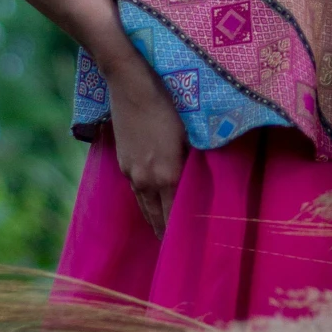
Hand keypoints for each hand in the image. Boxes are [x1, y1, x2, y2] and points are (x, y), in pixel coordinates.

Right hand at [104, 44, 187, 237]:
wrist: (129, 79)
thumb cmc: (168, 99)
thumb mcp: (191, 129)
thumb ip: (199, 157)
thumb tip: (209, 176)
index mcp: (166, 175)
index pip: (176, 215)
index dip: (184, 232)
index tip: (194, 248)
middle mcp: (145, 180)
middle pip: (157, 217)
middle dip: (167, 234)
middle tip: (177, 252)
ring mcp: (130, 171)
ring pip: (144, 206)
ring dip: (154, 220)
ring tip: (163, 236)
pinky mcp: (122, 160)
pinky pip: (135, 190)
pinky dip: (145, 202)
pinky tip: (150, 205)